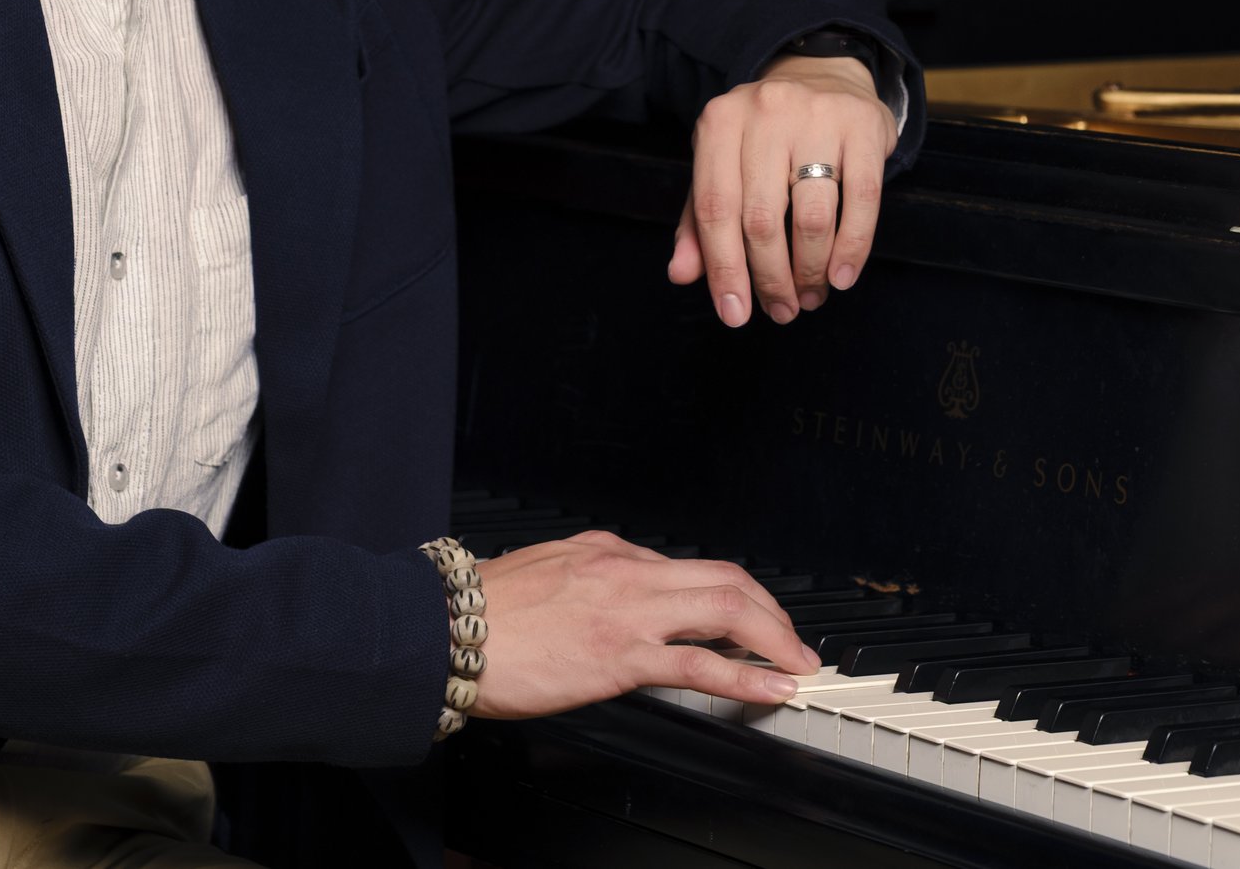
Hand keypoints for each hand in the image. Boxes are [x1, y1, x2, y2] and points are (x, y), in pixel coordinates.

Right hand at [469, 531, 821, 717]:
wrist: (443, 631)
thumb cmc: (483, 610)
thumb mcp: (547, 568)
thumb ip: (591, 574)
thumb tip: (621, 588)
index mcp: (609, 551)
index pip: (690, 567)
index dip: (731, 595)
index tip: (748, 618)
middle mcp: (628, 571)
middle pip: (727, 577)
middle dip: (771, 610)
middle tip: (792, 639)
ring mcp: (629, 611)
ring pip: (728, 608)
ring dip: (774, 637)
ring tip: (796, 662)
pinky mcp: (621, 656)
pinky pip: (702, 664)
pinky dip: (749, 674)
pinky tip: (771, 687)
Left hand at [668, 54, 896, 325]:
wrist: (823, 76)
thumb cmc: (763, 137)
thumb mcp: (722, 165)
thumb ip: (698, 220)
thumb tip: (681, 275)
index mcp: (719, 123)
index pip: (714, 210)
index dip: (723, 269)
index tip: (734, 314)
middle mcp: (764, 113)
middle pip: (761, 219)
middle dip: (771, 278)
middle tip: (781, 310)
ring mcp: (817, 115)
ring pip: (812, 216)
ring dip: (811, 270)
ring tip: (810, 296)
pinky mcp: (862, 125)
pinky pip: (862, 200)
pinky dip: (853, 247)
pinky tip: (842, 276)